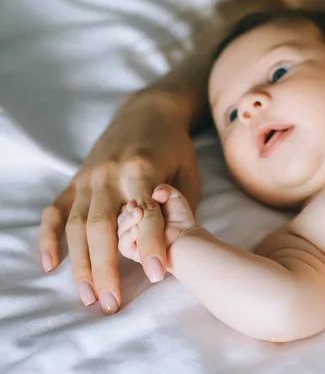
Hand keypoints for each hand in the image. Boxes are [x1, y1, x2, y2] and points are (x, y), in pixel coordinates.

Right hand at [39, 92, 200, 313]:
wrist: (147, 111)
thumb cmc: (173, 145)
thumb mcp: (188, 171)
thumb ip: (179, 207)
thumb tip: (170, 244)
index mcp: (142, 168)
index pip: (144, 213)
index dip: (150, 244)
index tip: (155, 274)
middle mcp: (110, 173)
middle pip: (102, 226)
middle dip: (106, 267)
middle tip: (111, 302)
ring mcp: (89, 176)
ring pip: (77, 224)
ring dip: (80, 263)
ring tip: (88, 295)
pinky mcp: (76, 179)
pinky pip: (56, 209)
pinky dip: (48, 236)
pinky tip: (50, 264)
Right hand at [118, 184, 199, 269]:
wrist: (186, 238)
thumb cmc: (181, 218)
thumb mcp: (173, 198)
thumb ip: (163, 189)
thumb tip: (154, 192)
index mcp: (140, 213)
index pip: (126, 207)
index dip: (129, 205)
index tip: (135, 202)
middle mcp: (135, 226)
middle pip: (121, 218)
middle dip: (127, 213)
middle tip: (138, 210)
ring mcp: (135, 240)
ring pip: (121, 230)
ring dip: (128, 222)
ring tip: (139, 215)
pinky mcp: (136, 253)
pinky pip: (124, 246)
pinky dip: (127, 237)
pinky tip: (136, 230)